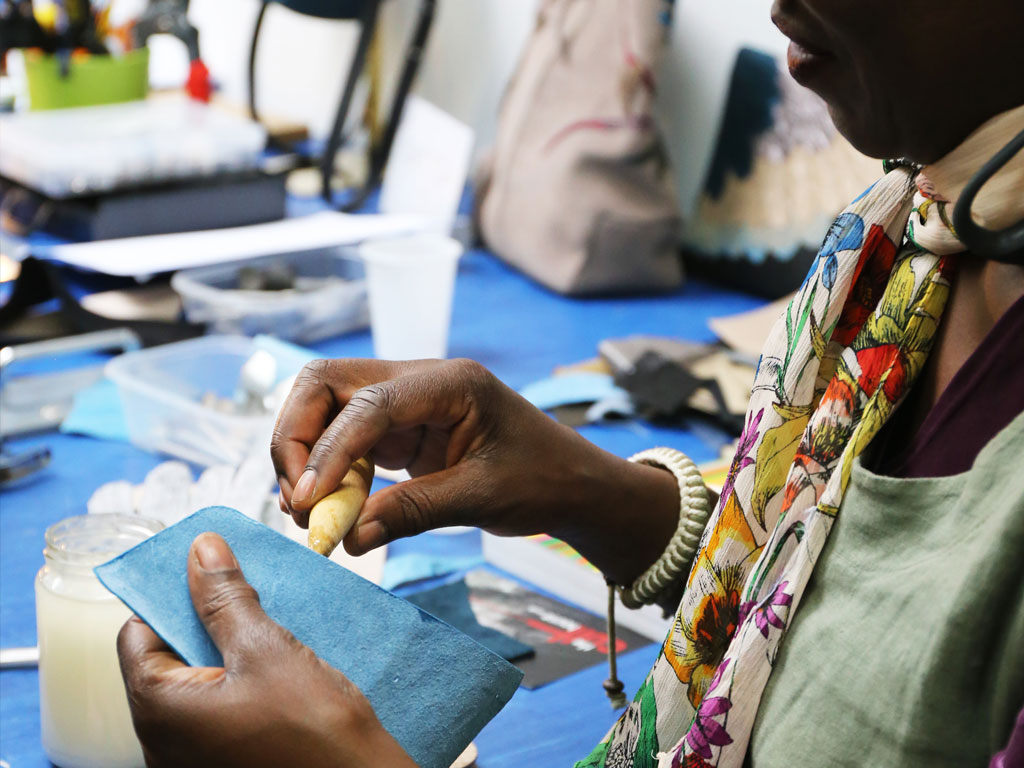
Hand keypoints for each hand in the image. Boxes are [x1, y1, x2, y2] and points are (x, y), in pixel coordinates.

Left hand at [117, 533, 415, 767]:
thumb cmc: (314, 730)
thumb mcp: (267, 649)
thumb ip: (226, 598)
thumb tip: (202, 550)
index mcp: (159, 712)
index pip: (137, 634)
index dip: (172, 598)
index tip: (211, 577)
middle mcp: (163, 744)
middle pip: (167, 659)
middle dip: (205, 622)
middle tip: (246, 599)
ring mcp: (192, 760)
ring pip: (196, 686)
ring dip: (227, 652)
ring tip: (267, 631)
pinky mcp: (223, 765)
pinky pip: (217, 713)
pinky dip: (239, 683)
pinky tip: (276, 669)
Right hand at [271, 358, 678, 584]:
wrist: (572, 482)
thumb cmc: (543, 479)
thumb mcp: (481, 498)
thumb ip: (413, 511)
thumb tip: (347, 539)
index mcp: (449, 382)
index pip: (367, 403)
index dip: (328, 450)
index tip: (307, 502)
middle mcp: (419, 381)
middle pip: (326, 385)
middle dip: (297, 438)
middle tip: (298, 502)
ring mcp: (406, 402)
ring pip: (327, 409)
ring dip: (307, 456)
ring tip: (310, 514)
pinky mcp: (400, 430)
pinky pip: (346, 439)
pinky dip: (329, 471)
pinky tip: (334, 508)